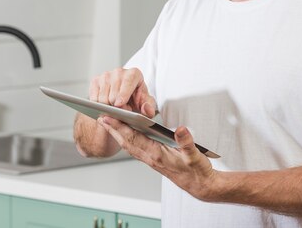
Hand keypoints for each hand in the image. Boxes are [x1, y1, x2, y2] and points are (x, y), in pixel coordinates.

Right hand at [89, 67, 156, 117]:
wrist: (128, 95)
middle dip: (117, 107)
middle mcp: (119, 71)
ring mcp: (106, 75)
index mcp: (134, 73)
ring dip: (108, 107)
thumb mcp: (146, 103)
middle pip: (113, 94)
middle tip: (123, 110)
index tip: (119, 104)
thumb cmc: (137, 98)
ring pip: (102, 98)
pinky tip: (106, 105)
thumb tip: (146, 110)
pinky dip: (99, 105)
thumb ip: (149, 107)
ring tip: (116, 107)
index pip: (127, 82)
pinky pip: (93, 98)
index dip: (123, 94)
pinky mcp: (95, 80)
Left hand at [97, 116, 217, 200]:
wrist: (200, 185)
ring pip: (130, 145)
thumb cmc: (196, 171)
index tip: (108, 117)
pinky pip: (136, 147)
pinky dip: (128, 138)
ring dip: (118, 134)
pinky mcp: (155, 159)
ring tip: (110, 122)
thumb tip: (180, 129)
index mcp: (157, 155)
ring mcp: (152, 159)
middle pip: (127, 141)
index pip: (134, 138)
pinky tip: (127, 133)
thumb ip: (186, 142)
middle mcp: (151, 157)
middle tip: (101, 117)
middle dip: (113, 129)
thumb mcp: (195, 156)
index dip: (120, 127)